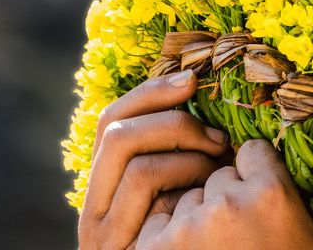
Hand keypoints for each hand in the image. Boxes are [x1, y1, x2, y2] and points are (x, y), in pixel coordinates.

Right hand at [77, 69, 232, 249]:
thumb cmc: (207, 242)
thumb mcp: (182, 193)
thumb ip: (176, 156)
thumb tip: (198, 93)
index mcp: (106, 186)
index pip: (113, 119)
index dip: (151, 91)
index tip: (192, 79)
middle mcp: (94, 207)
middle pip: (117, 130)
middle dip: (171, 118)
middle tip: (217, 135)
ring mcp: (103, 230)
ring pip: (133, 153)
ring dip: (184, 147)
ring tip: (218, 163)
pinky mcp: (120, 243)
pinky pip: (146, 182)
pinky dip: (183, 172)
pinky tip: (209, 187)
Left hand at [135, 137, 312, 249]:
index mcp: (273, 194)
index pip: (252, 152)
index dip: (256, 176)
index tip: (260, 197)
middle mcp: (228, 201)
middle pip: (217, 177)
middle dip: (225, 200)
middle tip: (239, 238)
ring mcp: (188, 226)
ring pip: (187, 200)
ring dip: (196, 220)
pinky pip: (159, 225)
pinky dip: (168, 240)